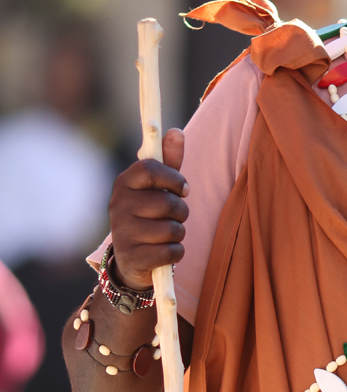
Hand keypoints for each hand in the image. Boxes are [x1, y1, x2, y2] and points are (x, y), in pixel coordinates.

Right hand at [108, 128, 188, 289]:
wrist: (130, 260)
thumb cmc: (149, 215)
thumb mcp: (156, 187)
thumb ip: (168, 161)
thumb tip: (175, 132)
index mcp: (124, 183)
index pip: (149, 169)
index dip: (173, 178)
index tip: (183, 189)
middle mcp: (118, 206)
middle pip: (168, 202)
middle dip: (181, 212)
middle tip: (174, 216)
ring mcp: (123, 233)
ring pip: (172, 229)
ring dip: (178, 234)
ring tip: (166, 235)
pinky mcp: (133, 258)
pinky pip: (171, 252)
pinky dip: (175, 253)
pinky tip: (163, 252)